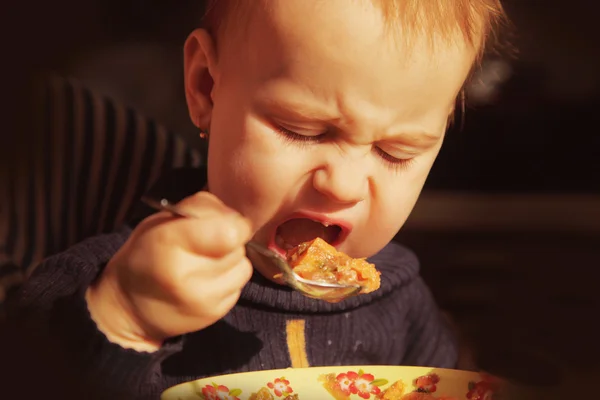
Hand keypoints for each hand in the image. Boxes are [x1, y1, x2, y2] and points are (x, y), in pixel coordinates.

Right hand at [86, 192, 252, 351]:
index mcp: (170, 243)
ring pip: (243, 267)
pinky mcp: (214, 314)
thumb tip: (236, 219)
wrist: (131, 307)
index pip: (229, 233)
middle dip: (229, 242)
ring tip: (207, 263)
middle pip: (238, 248)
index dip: (233, 224)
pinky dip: (228, 280)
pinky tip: (207, 281)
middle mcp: (188, 275)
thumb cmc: (148, 253)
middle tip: (206, 245)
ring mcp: (203, 299)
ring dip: (232, 262)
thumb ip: (200, 209)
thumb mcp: (163, 220)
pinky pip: (238, 287)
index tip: (222, 224)